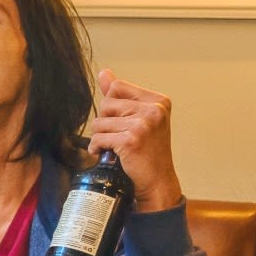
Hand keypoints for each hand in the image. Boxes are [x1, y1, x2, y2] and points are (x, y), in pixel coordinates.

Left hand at [87, 68, 181, 211]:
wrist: (158, 182)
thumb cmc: (148, 151)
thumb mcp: (140, 118)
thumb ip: (121, 95)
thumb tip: (104, 73)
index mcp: (157, 101)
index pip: (117, 87)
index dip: (111, 106)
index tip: (122, 121)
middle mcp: (154, 110)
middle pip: (106, 104)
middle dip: (105, 122)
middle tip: (119, 137)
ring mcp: (144, 124)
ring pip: (99, 122)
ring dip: (101, 137)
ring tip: (116, 147)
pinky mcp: (131, 140)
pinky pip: (99, 138)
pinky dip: (97, 148)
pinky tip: (109, 155)